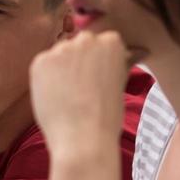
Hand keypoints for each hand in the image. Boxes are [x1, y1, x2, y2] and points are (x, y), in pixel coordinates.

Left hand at [29, 32, 130, 159]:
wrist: (83, 140)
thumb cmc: (106, 118)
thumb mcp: (120, 84)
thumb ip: (122, 63)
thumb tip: (139, 51)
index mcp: (111, 41)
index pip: (100, 43)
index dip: (98, 66)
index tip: (99, 82)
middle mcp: (87, 39)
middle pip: (80, 44)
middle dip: (79, 62)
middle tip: (82, 89)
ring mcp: (62, 49)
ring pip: (60, 54)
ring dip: (61, 69)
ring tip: (67, 96)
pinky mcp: (40, 61)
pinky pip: (43, 65)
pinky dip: (45, 79)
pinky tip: (55, 97)